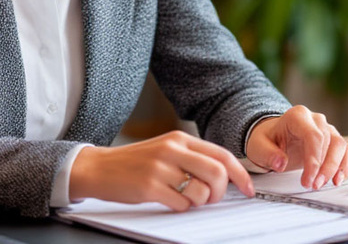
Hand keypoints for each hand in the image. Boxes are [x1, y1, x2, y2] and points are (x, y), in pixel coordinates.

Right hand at [68, 131, 253, 210]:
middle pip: (217, 173)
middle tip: (211, 198)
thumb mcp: (166, 150)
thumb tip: (224, 175)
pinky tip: (168, 201)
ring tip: (184, 199)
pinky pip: (180, 204)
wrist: (98, 167)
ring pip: (200, 191)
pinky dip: (181, 208)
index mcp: (180, 139)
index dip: (240, 174)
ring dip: (199, 202)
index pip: (222, 154)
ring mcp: (160, 168)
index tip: (249, 189)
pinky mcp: (149, 186)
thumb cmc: (135, 162)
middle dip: (221, 192)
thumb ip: (192, 157)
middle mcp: (172, 150)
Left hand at [246, 105, 347, 188]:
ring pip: (340, 145)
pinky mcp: (333, 139)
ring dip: (335, 167)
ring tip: (323, 184)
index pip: (313, 136)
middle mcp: (315, 119)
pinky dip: (344, 166)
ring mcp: (326, 128)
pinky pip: (345, 150)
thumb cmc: (267, 140)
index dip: (313, 160)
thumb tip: (281, 162)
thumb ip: (268, 154)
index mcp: (297, 116)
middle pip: (328, 141)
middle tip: (313, 185)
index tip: (307, 180)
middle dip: (323, 167)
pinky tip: (337, 179)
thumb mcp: (258, 147)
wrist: (273, 138)